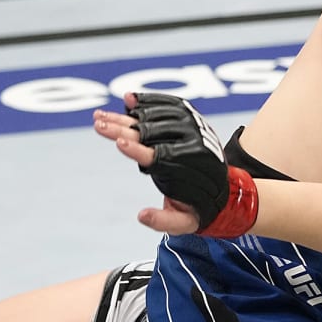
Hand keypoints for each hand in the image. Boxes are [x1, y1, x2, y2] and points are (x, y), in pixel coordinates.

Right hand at [92, 94, 253, 237]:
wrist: (224, 186)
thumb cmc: (198, 207)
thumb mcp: (184, 223)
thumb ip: (164, 221)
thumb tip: (140, 216)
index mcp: (187, 170)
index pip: (158, 158)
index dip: (139, 152)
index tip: (120, 143)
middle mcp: (191, 144)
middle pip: (149, 135)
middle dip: (121, 129)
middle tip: (98, 125)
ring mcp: (191, 128)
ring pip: (153, 117)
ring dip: (125, 117)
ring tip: (100, 117)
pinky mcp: (189, 118)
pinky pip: (166, 105)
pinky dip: (146, 101)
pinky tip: (128, 99)